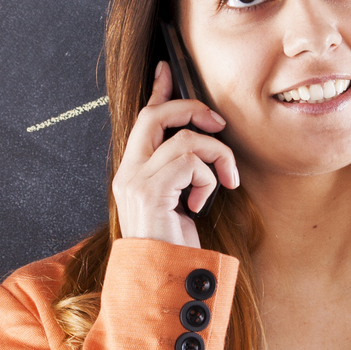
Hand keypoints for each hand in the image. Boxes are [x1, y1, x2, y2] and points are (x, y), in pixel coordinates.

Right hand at [110, 61, 239, 248]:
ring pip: (185, 138)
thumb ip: (182, 176)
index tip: (167, 69)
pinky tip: (203, 203)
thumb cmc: (174, 248)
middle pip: (155, 115)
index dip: (157, 91)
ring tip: (223, 182)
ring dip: (216, 156)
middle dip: (191, 109)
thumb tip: (202, 150)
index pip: (142, 120)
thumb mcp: (179, 204)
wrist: (163, 280)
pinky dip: (208, 177)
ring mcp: (136, 181)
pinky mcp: (151, 191)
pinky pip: (191, 161)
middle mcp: (127, 173)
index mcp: (132, 173)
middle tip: (218, 124)